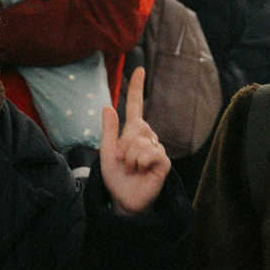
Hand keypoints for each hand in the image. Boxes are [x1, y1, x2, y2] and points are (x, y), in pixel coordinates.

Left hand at [98, 70, 170, 215]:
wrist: (124, 200)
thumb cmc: (116, 178)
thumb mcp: (106, 153)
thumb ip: (108, 131)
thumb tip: (107, 106)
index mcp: (132, 133)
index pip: (135, 107)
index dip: (137, 88)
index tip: (139, 69)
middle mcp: (147, 137)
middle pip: (134, 129)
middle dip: (122, 147)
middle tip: (123, 162)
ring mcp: (157, 148)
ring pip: (139, 143)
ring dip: (129, 159)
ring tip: (132, 170)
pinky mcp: (163, 161)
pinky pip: (149, 153)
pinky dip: (140, 163)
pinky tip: (142, 172)